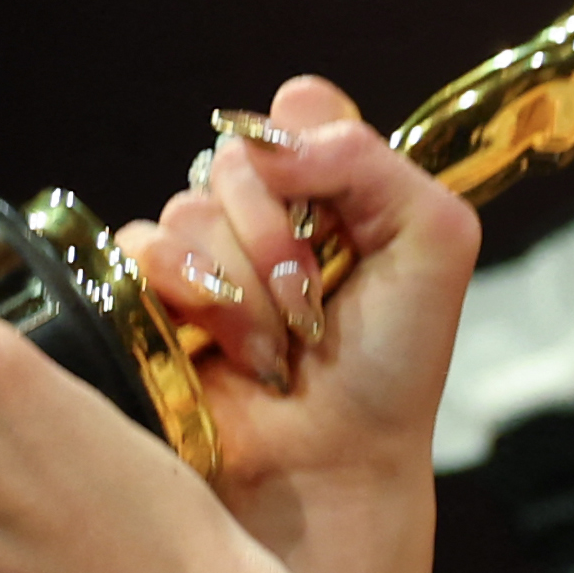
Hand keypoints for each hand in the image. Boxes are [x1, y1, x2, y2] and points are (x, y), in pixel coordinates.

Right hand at [111, 74, 483, 558]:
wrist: (334, 464)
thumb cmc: (392, 367)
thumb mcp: (433, 243)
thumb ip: (374, 159)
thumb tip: (275, 133)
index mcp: (332, 185)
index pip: (297, 108)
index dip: (310, 155)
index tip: (338, 219)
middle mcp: (266, 209)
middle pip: (239, 158)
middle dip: (281, 238)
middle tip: (312, 303)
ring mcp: (205, 251)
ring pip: (190, 207)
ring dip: (243, 287)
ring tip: (277, 347)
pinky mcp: (151, 293)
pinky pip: (140, 248)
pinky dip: (191, 299)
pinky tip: (229, 353)